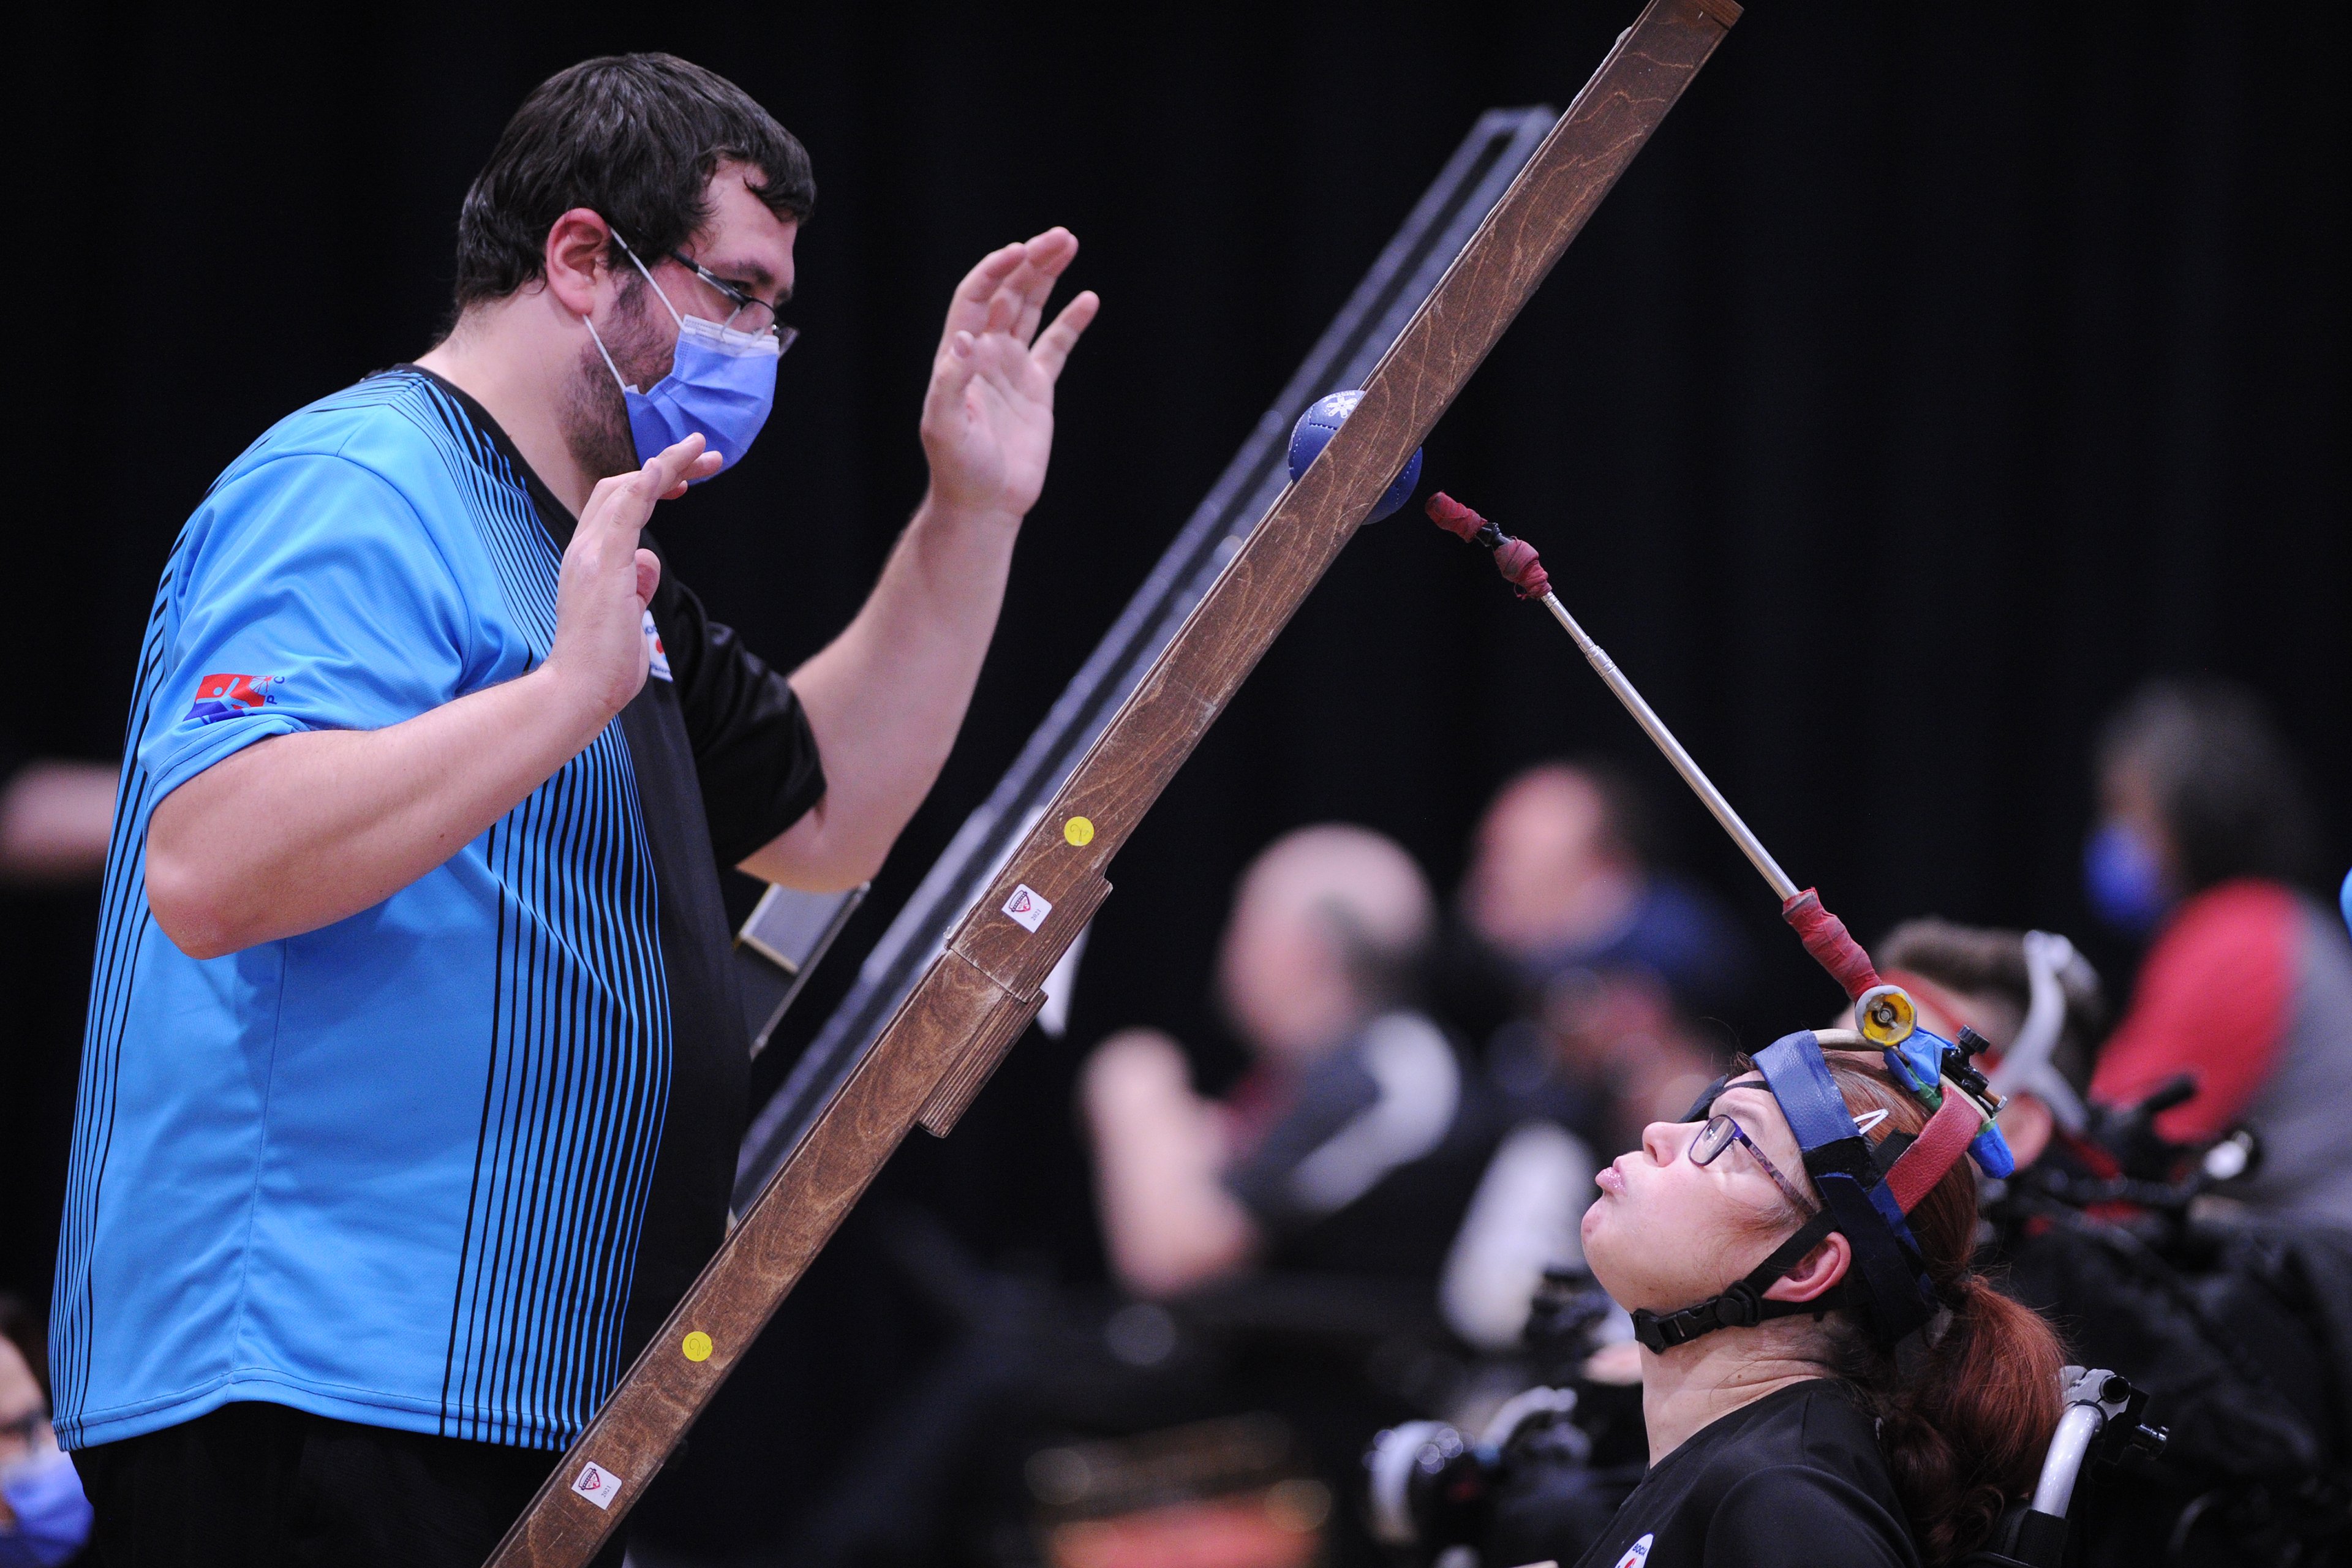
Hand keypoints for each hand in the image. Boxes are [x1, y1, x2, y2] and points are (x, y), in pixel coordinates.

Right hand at [544, 435, 719, 723]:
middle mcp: (585, 548)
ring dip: (669, 463)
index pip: (618, 506)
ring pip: (629, 487)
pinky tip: (670, 464)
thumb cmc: (604, 663)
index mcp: (590, 560)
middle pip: (624, 486)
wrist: (578, 689)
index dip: (650, 486)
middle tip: (708, 456)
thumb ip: (638, 585)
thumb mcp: (630, 616)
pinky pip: (626, 508)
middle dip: (667, 466)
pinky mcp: (605, 563)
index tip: (686, 483)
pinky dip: (648, 481)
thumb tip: (648, 562)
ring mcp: (592, 553)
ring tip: (704, 449)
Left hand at [920, 227, 1098, 521]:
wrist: (984, 505)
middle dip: (1032, 262)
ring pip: (1032, 310)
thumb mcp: (945, 426)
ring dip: (1048, 277)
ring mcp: (1012, 369)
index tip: (1020, 250)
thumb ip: (951, 382)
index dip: (995, 270)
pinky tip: (1088, 299)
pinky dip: (1071, 322)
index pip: (976, 297)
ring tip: (1069, 244)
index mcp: (959, 355)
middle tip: (1060, 237)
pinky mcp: (1037, 390)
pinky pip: (1056, 346)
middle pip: (1009, 293)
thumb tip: (965, 340)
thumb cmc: (957, 469)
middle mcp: (985, 354)